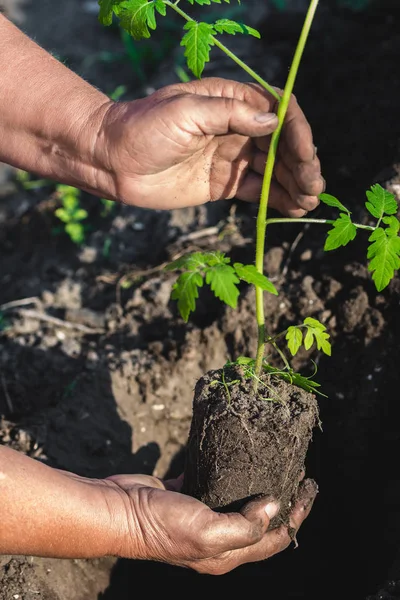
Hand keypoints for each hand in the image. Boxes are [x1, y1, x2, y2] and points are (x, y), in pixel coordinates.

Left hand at [94, 78, 323, 215]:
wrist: (112, 162)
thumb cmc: (143, 128)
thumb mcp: (185, 111)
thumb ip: (229, 114)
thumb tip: (274, 122)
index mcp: (229, 102)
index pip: (277, 111)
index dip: (296, 132)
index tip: (304, 155)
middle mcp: (235, 129)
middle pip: (281, 144)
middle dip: (301, 164)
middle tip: (314, 186)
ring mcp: (230, 158)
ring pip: (273, 169)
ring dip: (294, 184)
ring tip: (310, 201)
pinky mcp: (222, 185)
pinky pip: (256, 191)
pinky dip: (276, 199)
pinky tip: (294, 208)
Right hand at [104, 473, 317, 574]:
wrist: (120, 510)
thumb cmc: (162, 524)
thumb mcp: (208, 531)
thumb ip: (245, 525)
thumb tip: (274, 507)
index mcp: (226, 554)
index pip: (273, 539)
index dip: (296, 517)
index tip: (309, 489)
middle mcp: (217, 538)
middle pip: (260, 521)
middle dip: (283, 500)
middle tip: (298, 473)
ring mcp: (201, 516)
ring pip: (239, 500)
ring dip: (258, 484)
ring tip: (275, 461)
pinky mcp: (187, 495)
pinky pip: (214, 482)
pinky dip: (228, 470)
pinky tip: (237, 453)